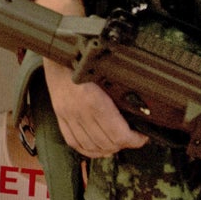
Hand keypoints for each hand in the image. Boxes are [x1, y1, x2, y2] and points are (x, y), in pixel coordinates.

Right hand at [35, 0, 146, 156]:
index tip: (141, 137)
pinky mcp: (60, 116)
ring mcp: (68, 115)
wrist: (59, 49)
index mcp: (94, 101)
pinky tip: (98, 147)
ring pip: (92, 147)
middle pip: (107, 143)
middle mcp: (79, 112)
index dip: (135, 140)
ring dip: (108, 149)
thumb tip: (139, 112)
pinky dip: (88, 150)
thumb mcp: (107, 75)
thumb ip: (120, 95)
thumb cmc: (84, 58)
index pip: (119, 135)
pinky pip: (74, 143)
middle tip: (132, 138)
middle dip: (123, 144)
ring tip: (117, 143)